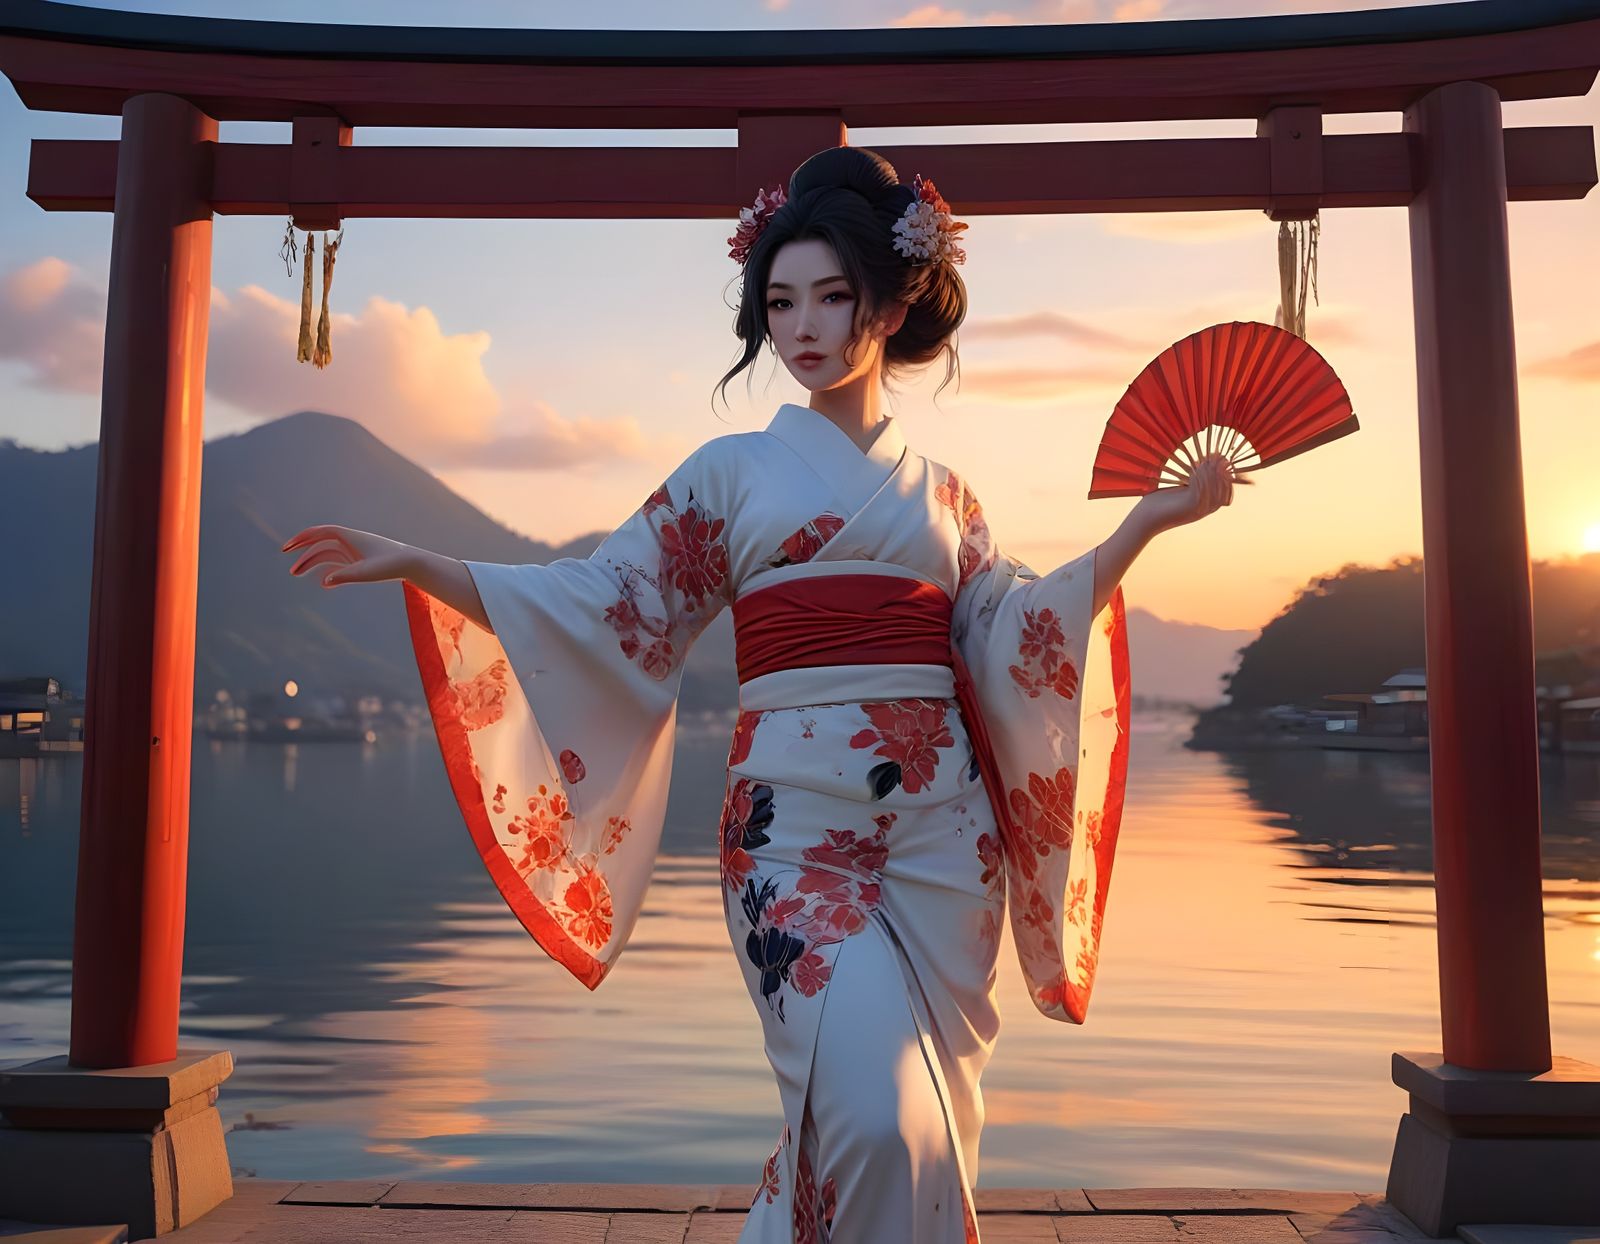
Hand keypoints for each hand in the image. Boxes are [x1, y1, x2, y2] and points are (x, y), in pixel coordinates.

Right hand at [281, 525, 413, 587]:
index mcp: (351, 537)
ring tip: (295, 574)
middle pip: (321, 543)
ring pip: (328, 554)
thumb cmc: (391, 565)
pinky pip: (339, 563)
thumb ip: (345, 575)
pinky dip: (329, 571)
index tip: (288, 547)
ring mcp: (355, 551)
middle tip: (286, 561)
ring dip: (311, 562)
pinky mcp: (361, 561)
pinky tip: (323, 583)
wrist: (412, 564)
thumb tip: (325, 581)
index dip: (303, 537)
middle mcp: (351, 541)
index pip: (321, 532)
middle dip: (302, 551)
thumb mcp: (367, 572)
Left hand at [1134, 454, 1244, 532]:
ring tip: (1205, 460)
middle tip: (1215, 456)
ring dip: (1211, 473)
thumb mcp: (1179, 491)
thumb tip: (1201, 463)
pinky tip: (1196, 468)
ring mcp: (1199, 510)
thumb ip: (1192, 482)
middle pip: (1225, 491)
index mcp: (1205, 506)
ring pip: (1215, 490)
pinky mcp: (1190, 508)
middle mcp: (1205, 510)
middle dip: (1222, 471)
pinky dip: (1202, 478)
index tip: (1221, 458)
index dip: (1226, 474)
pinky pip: (1203, 491)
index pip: (1226, 492)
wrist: (1145, 519)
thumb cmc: (1159, 504)